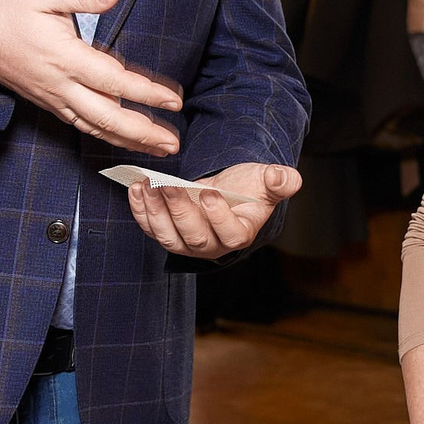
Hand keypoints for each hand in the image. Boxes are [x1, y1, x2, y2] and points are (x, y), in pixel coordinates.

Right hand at [0, 0, 181, 155]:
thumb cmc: (8, 9)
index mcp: (65, 57)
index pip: (114, 80)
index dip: (146, 92)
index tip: (174, 100)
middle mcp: (61, 85)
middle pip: (107, 117)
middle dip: (143, 132)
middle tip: (173, 142)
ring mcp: (54, 98)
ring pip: (95, 127)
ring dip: (129, 141)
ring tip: (159, 148)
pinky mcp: (49, 103)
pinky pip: (81, 125)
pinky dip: (106, 136)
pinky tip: (125, 140)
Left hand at [125, 162, 300, 257]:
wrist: (225, 191)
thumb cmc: (248, 188)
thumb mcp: (267, 180)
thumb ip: (281, 180)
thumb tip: (286, 178)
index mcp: (240, 233)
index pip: (230, 234)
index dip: (219, 217)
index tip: (209, 193)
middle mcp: (212, 245)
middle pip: (193, 237)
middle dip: (179, 210)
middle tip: (169, 185)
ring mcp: (186, 243)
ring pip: (168, 236)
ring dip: (155, 211)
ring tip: (148, 185)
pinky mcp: (166, 234)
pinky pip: (150, 227)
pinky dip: (140, 209)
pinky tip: (136, 188)